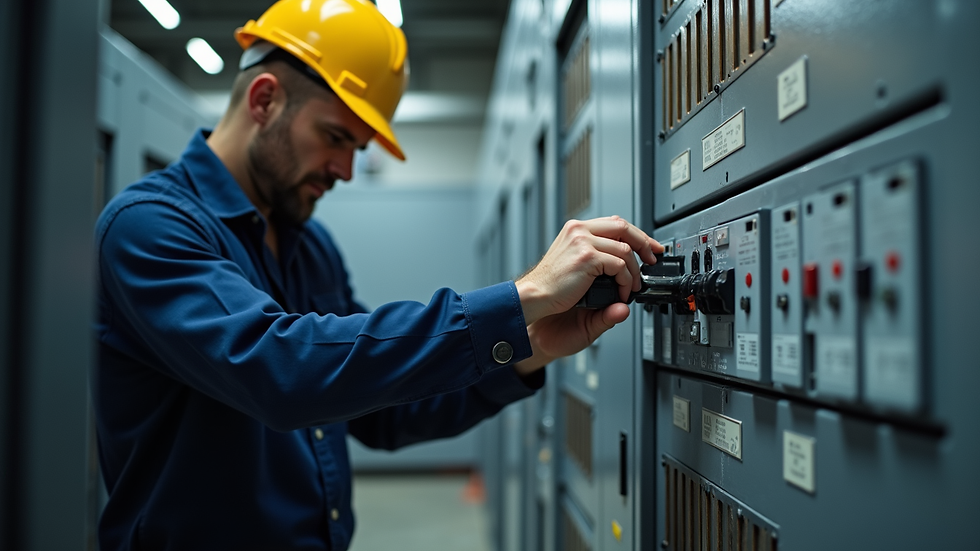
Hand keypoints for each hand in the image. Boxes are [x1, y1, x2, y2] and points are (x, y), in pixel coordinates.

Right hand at [512, 216, 662, 375]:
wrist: (535, 297)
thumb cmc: (551, 286)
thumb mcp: (575, 264)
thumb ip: (597, 257)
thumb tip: (622, 260)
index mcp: (576, 230)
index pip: (614, 222)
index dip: (636, 234)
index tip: (648, 246)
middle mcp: (579, 231)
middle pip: (623, 227)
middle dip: (644, 244)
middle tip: (652, 259)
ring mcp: (583, 242)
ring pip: (625, 249)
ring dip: (634, 271)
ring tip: (632, 287)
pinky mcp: (587, 257)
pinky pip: (619, 266)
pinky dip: (626, 281)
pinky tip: (622, 292)